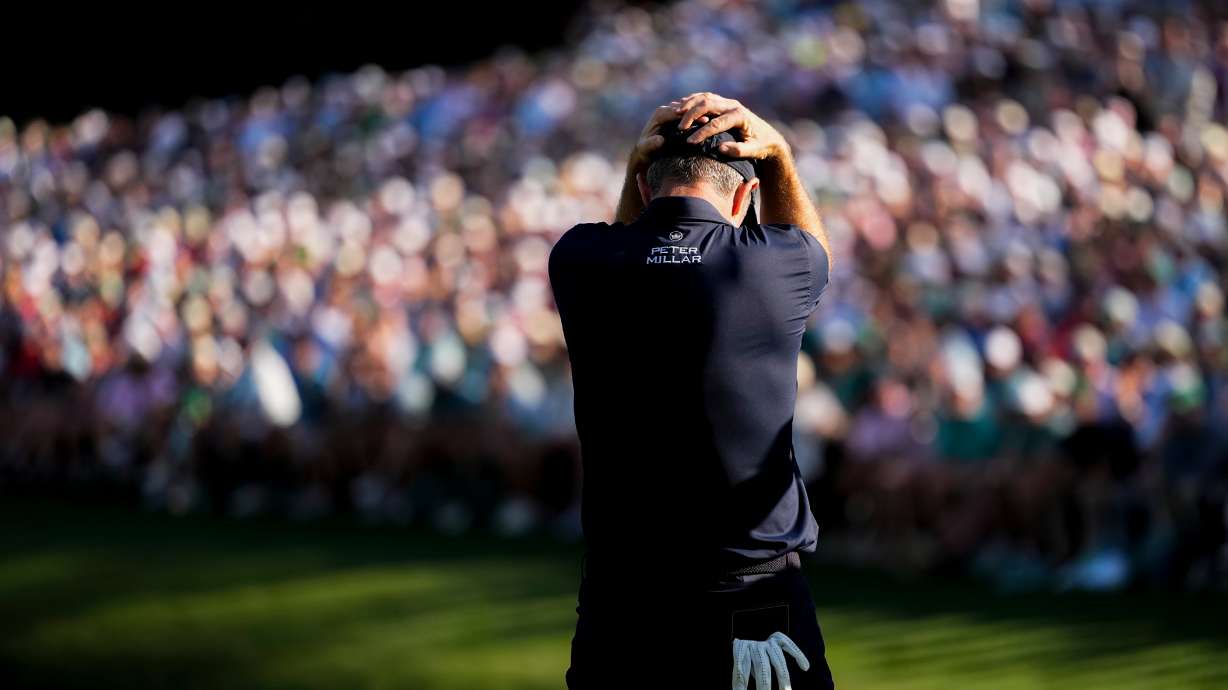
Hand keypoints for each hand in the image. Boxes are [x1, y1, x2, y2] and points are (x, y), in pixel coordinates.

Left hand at [627, 100, 712, 171]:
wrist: (644, 151)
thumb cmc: (645, 151)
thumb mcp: (645, 149)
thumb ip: (651, 144)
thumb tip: (660, 140)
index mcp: (660, 114)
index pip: (678, 112)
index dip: (692, 116)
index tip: (706, 121)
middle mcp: (666, 110)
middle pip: (686, 109)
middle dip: (700, 114)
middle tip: (715, 119)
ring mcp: (672, 112)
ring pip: (689, 111)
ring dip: (701, 115)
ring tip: (715, 121)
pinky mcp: (677, 117)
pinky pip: (690, 115)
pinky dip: (699, 119)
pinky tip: (711, 124)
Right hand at [675, 92, 789, 161]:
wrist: (769, 137)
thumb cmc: (761, 147)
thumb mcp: (753, 151)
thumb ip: (738, 151)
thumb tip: (720, 148)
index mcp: (740, 116)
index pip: (716, 123)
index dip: (702, 132)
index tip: (690, 142)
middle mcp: (733, 105)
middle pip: (708, 104)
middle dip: (691, 115)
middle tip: (680, 128)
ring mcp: (728, 102)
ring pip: (705, 97)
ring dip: (690, 104)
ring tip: (676, 114)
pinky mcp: (724, 103)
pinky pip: (705, 98)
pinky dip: (693, 101)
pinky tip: (682, 109)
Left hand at [732, 631, 809, 689]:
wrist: (747, 627)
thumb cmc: (744, 653)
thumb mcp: (740, 661)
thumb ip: (743, 672)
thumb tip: (741, 688)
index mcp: (741, 650)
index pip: (741, 670)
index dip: (741, 684)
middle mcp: (755, 645)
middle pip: (761, 666)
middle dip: (764, 684)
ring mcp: (767, 641)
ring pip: (777, 660)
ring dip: (782, 678)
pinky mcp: (777, 638)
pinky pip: (788, 644)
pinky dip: (798, 655)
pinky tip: (805, 667)